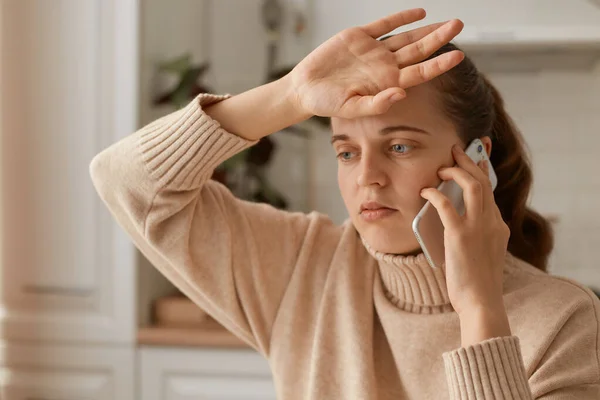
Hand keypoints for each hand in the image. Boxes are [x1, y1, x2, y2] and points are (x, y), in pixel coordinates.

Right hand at [288, 8, 463, 118]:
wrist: (305, 88)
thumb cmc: (326, 103)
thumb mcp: (351, 108)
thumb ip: (376, 104)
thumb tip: (401, 94)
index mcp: (386, 84)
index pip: (419, 73)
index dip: (439, 64)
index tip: (458, 56)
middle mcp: (384, 66)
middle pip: (418, 51)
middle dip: (439, 39)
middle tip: (459, 25)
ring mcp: (374, 51)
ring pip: (406, 37)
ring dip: (426, 29)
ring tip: (449, 22)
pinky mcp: (360, 37)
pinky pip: (385, 25)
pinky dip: (401, 18)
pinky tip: (419, 13)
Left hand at [419, 144, 510, 317]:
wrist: (481, 303)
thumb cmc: (477, 283)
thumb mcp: (481, 253)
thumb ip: (474, 235)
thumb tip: (451, 221)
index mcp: (498, 227)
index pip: (490, 191)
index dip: (482, 171)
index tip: (476, 157)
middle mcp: (492, 222)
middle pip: (483, 182)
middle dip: (469, 162)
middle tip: (455, 150)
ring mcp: (479, 228)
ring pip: (472, 186)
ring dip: (456, 171)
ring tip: (442, 167)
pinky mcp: (461, 236)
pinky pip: (447, 205)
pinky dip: (435, 194)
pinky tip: (426, 191)